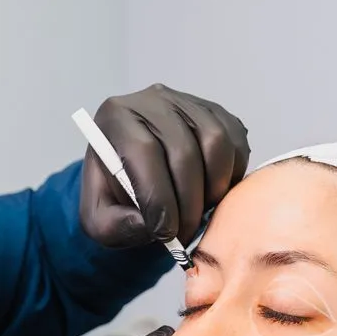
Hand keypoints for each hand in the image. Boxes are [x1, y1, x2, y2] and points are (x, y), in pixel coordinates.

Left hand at [79, 85, 249, 249]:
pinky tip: (211, 193)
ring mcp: (189, 103)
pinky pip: (235, 144)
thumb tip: (147, 225)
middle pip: (183, 150)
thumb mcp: (101, 218)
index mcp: (116, 118)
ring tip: (198, 213)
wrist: (138, 174)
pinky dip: (230, 177)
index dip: (158, 196)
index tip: (165, 232)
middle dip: (187, 203)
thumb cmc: (117, 193)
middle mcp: (153, 101)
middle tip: (184, 235)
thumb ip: (115, 225)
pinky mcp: (218, 114)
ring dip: (213, 189)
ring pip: (216, 143)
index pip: (143, 150)